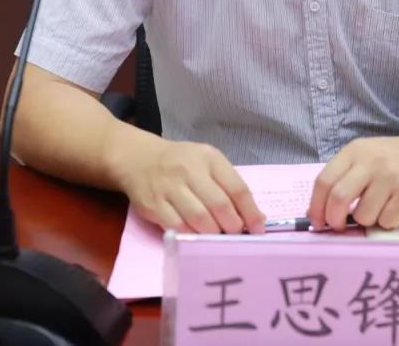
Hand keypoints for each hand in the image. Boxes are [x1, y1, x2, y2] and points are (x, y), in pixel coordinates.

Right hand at [122, 139, 265, 233]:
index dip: (250, 212)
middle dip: (233, 227)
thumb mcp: (209, 163)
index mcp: (210, 159)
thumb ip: (231, 187)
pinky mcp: (154, 205)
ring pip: (199, 218)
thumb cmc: (182, 163)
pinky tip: (198, 239)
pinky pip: (177, 227)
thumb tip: (257, 218)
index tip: (259, 229)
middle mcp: (190, 171)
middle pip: (219, 205)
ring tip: (219, 239)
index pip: (237, 188)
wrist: (139, 159)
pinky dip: (192, 236)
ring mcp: (170, 188)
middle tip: (237, 237)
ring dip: (213, 234)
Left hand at [307, 127, 398, 230]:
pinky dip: (388, 222)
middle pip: (338, 198)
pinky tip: (397, 209)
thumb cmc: (395, 159)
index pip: (324, 181)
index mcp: (354, 152)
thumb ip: (344, 178)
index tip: (317, 223)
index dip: (316, 206)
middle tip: (340, 228)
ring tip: (379, 209)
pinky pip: (387, 221)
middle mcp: (370, 162)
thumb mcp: (367, 158)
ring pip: (363, 215)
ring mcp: (390, 177)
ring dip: (368, 221)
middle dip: (335, 220)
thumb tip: (318, 212)